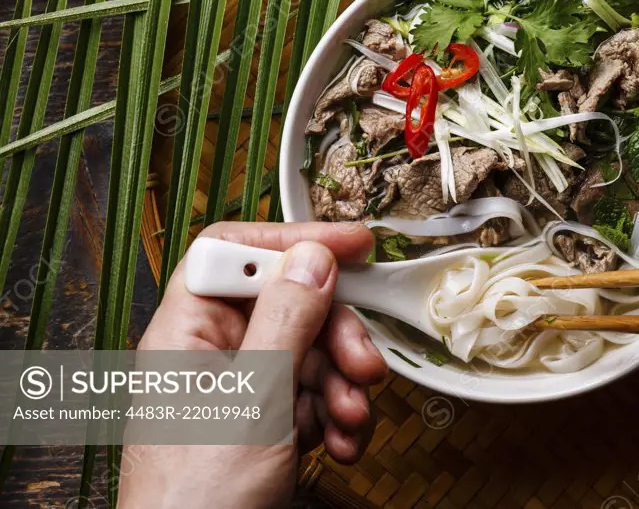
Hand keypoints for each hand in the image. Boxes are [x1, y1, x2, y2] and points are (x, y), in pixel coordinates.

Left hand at [119, 222, 388, 508]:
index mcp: (187, 332)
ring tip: (350, 420)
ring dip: (341, 385)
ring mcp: (239, 392)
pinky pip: (311, 397)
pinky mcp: (263, 427)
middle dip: (335, 336)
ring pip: (309, 355)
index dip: (293, 241)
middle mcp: (212, 355)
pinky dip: (335, 416)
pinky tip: (342, 443)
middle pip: (288, 306)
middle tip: (364, 364)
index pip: (235, 252)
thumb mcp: (253, 400)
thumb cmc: (197, 500)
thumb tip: (312, 258)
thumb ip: (286, 321)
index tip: (352, 245)